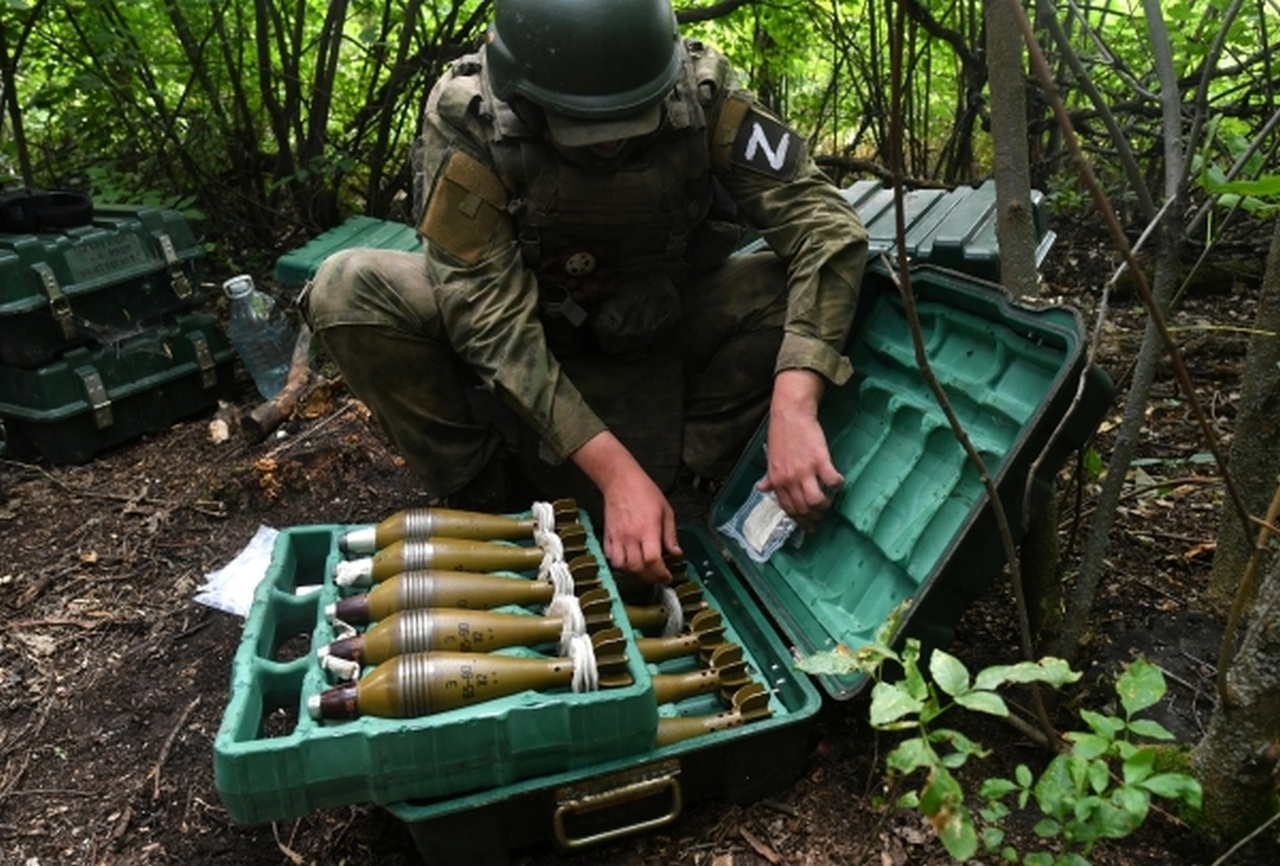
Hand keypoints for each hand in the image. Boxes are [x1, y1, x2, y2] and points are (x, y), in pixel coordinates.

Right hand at [572, 431, 681, 583]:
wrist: (620, 480)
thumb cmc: (643, 492)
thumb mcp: (666, 511)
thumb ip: (671, 535)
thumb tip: (676, 553)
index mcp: (647, 529)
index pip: (653, 560)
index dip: (661, 573)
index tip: (667, 576)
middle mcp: (631, 536)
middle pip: (637, 568)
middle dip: (650, 578)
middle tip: (658, 577)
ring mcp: (617, 537)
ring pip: (622, 567)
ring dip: (634, 573)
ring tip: (644, 570)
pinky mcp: (608, 536)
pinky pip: (610, 558)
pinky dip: (619, 564)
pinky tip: (629, 561)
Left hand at [756, 369, 843, 530]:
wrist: (790, 413)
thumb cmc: (781, 435)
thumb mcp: (771, 459)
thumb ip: (769, 477)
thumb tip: (760, 488)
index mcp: (777, 480)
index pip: (788, 508)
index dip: (799, 519)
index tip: (808, 524)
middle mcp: (789, 479)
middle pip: (803, 509)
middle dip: (814, 517)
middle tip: (823, 515)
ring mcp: (804, 471)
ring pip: (816, 501)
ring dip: (825, 506)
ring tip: (830, 501)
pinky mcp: (819, 460)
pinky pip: (831, 481)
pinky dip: (837, 485)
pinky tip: (838, 482)